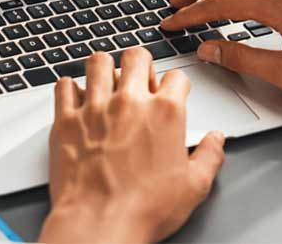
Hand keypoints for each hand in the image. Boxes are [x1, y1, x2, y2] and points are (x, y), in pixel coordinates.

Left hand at [38, 49, 225, 243]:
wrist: (99, 225)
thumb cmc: (143, 209)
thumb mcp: (194, 186)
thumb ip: (210, 156)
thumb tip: (217, 140)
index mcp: (165, 113)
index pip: (177, 76)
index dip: (177, 84)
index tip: (173, 93)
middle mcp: (130, 102)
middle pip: (137, 56)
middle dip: (141, 64)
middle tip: (140, 80)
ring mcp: (95, 108)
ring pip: (98, 61)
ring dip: (105, 68)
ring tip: (108, 80)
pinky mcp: (66, 120)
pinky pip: (64, 85)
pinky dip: (70, 88)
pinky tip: (77, 98)